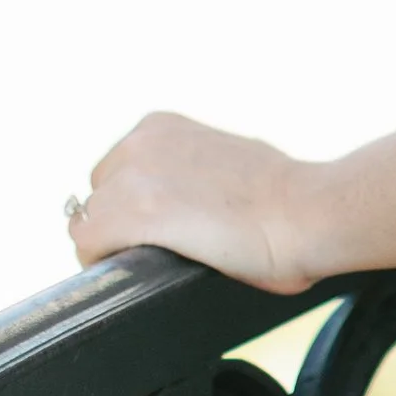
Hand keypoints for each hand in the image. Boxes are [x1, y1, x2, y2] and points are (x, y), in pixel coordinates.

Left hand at [68, 111, 321, 294]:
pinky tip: (148, 270)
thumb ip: (187, 171)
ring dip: (118, 245)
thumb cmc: (284, 196)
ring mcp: (131, 176)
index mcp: (160, 125)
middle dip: (123, 223)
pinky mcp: (129, 214)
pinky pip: (88, 246)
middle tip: (169, 247)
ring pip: (89, 222)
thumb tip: (175, 204)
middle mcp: (138, 142)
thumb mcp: (222, 160)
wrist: (307, 210)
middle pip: (98, 196)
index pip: (115, 174)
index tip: (168, 227)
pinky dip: (109, 264)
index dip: (135, 209)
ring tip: (165, 260)